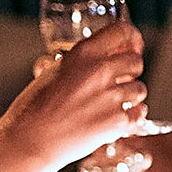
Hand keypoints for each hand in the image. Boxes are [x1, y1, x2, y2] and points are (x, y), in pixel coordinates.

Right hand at [0, 22, 146, 171]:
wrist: (31, 139)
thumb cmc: (34, 107)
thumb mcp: (52, 71)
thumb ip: (76, 62)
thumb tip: (89, 58)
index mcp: (83, 54)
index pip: (122, 32)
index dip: (131, 37)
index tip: (132, 43)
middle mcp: (100, 72)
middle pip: (137, 61)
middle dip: (131, 70)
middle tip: (120, 78)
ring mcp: (112, 97)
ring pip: (140, 89)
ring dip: (131, 95)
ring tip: (114, 101)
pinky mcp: (118, 121)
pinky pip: (139, 113)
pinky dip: (132, 115)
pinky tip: (120, 116)